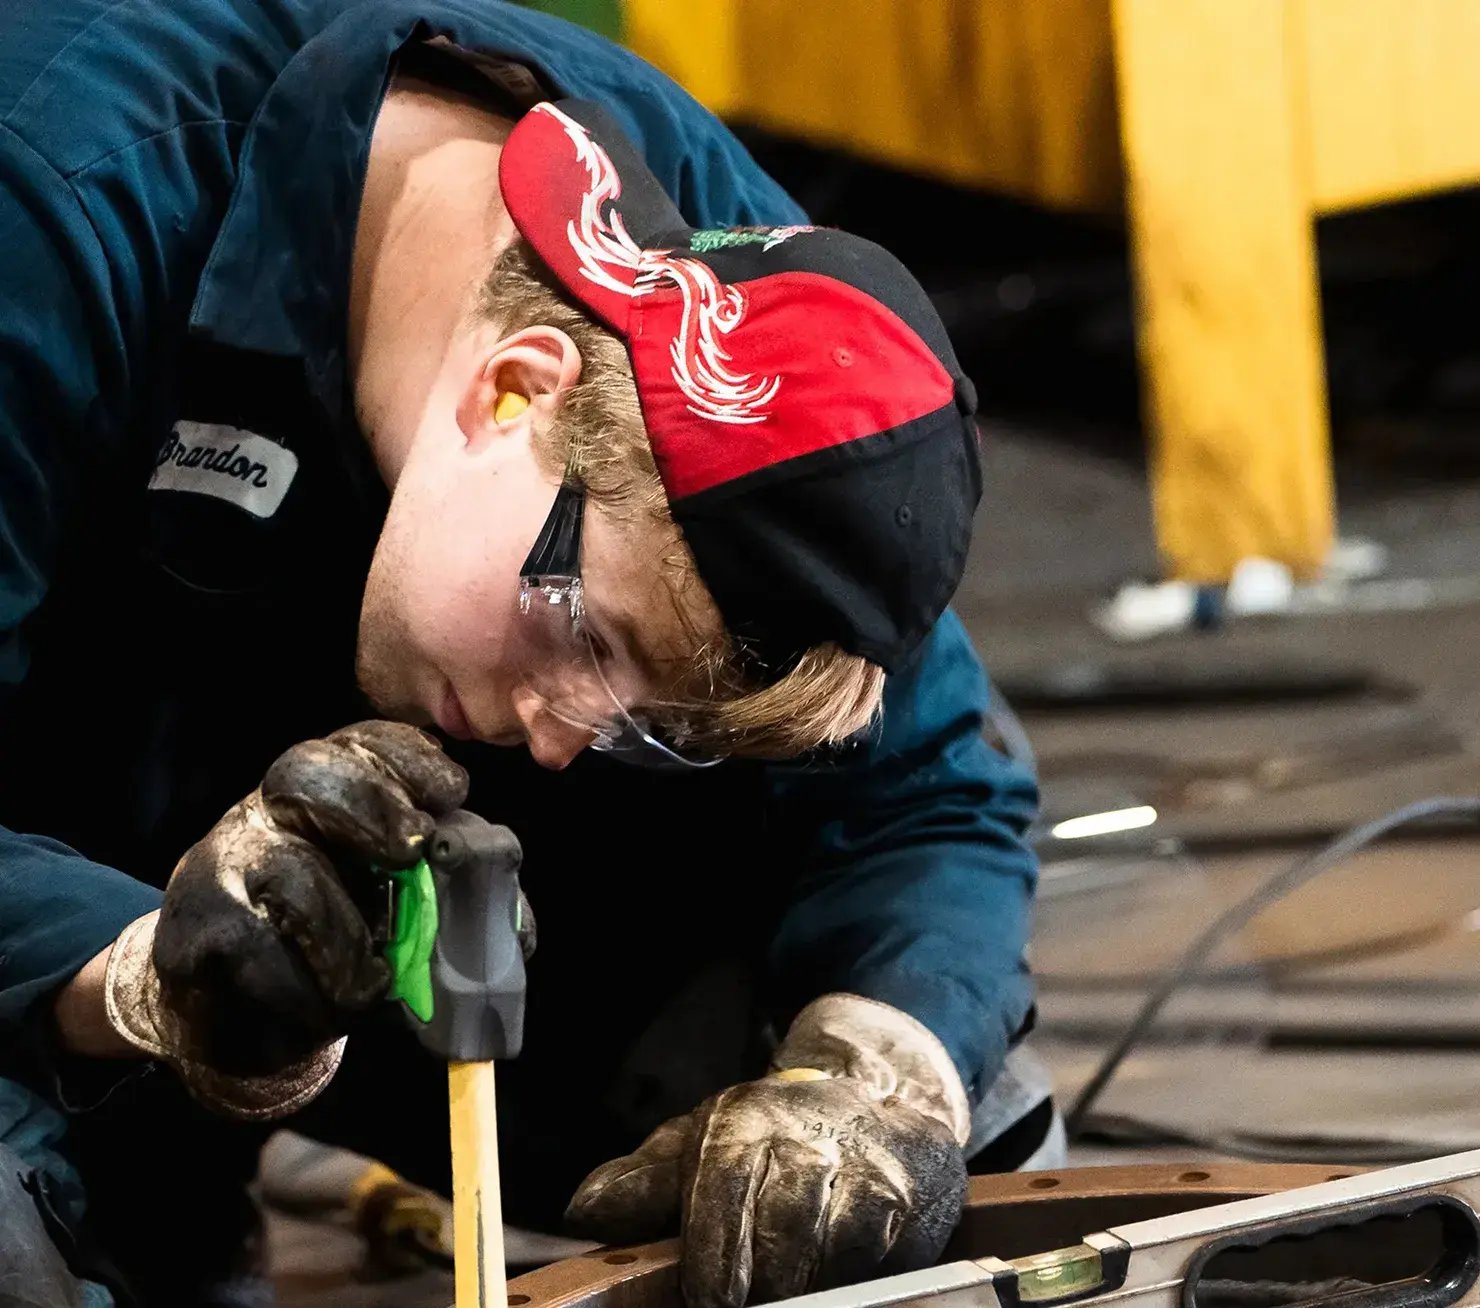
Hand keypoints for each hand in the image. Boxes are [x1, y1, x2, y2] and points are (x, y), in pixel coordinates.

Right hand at [103, 721, 467, 1116]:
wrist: (241, 1016)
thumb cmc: (342, 945)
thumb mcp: (406, 914)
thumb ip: (458, 909)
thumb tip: (516, 933)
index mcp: (332, 791)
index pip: (363, 744)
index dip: (407, 758)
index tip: (452, 792)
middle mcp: (270, 810)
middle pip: (304, 771)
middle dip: (368, 806)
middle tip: (411, 850)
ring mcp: (223, 864)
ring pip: (285, 869)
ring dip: (345, 934)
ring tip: (376, 981)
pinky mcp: (195, 931)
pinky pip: (256, 952)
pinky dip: (307, 990)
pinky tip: (331, 1005)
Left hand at [566, 995, 969, 1307]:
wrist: (876, 1092)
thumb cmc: (772, 1134)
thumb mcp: (699, 1143)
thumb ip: (644, 1183)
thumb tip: (583, 1213)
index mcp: (742, 1126)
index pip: (720, 1198)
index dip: (710, 1268)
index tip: (703, 1303)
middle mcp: (807, 1139)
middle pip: (777, 1234)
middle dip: (755, 1289)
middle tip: (741, 1304)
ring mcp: (867, 1166)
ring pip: (831, 1250)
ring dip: (805, 1285)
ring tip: (786, 1294)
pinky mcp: (916, 1196)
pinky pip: (883, 1255)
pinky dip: (856, 1278)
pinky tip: (834, 1281)